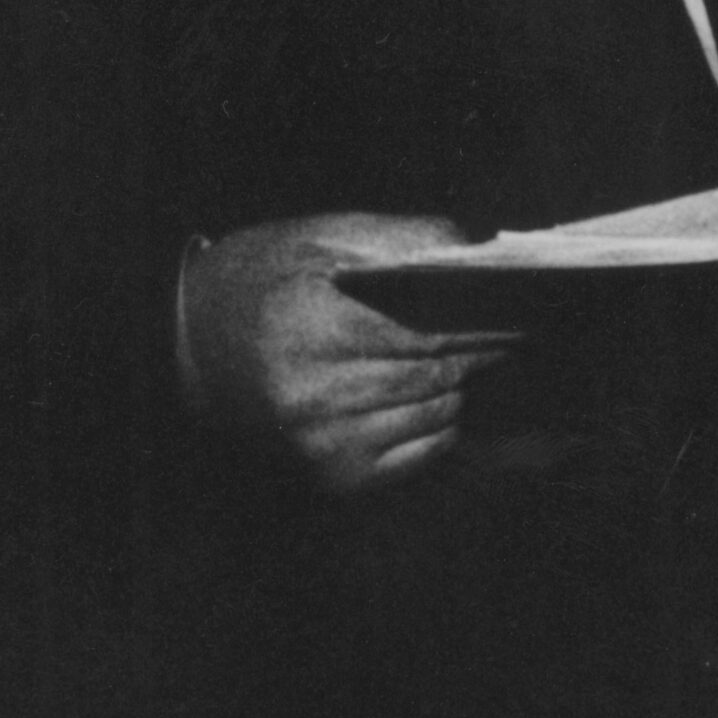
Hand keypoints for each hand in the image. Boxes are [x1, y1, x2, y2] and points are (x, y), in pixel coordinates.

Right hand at [179, 212, 521, 493]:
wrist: (191, 347)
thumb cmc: (261, 279)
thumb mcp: (319, 240)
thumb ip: (398, 241)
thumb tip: (473, 252)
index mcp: (309, 328)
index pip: (425, 330)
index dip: (482, 320)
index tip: (526, 308)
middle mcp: (313, 397)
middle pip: (436, 373)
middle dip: (485, 350)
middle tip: (523, 330)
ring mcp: (324, 444)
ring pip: (436, 412)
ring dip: (465, 382)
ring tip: (483, 356)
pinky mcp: (334, 476)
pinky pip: (421, 452)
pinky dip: (443, 421)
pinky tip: (442, 392)